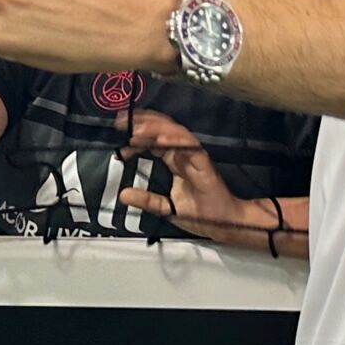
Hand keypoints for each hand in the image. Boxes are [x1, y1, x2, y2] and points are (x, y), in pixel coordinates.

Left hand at [116, 109, 272, 246]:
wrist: (225, 223)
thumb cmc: (201, 214)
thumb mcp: (166, 208)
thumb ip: (146, 200)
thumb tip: (122, 195)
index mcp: (175, 161)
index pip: (154, 140)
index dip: (137, 135)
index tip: (119, 134)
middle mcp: (184, 154)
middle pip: (162, 129)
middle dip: (142, 122)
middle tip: (121, 121)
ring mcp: (194, 156)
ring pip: (174, 133)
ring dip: (154, 129)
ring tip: (136, 131)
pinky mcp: (204, 163)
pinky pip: (190, 146)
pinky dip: (175, 140)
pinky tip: (159, 141)